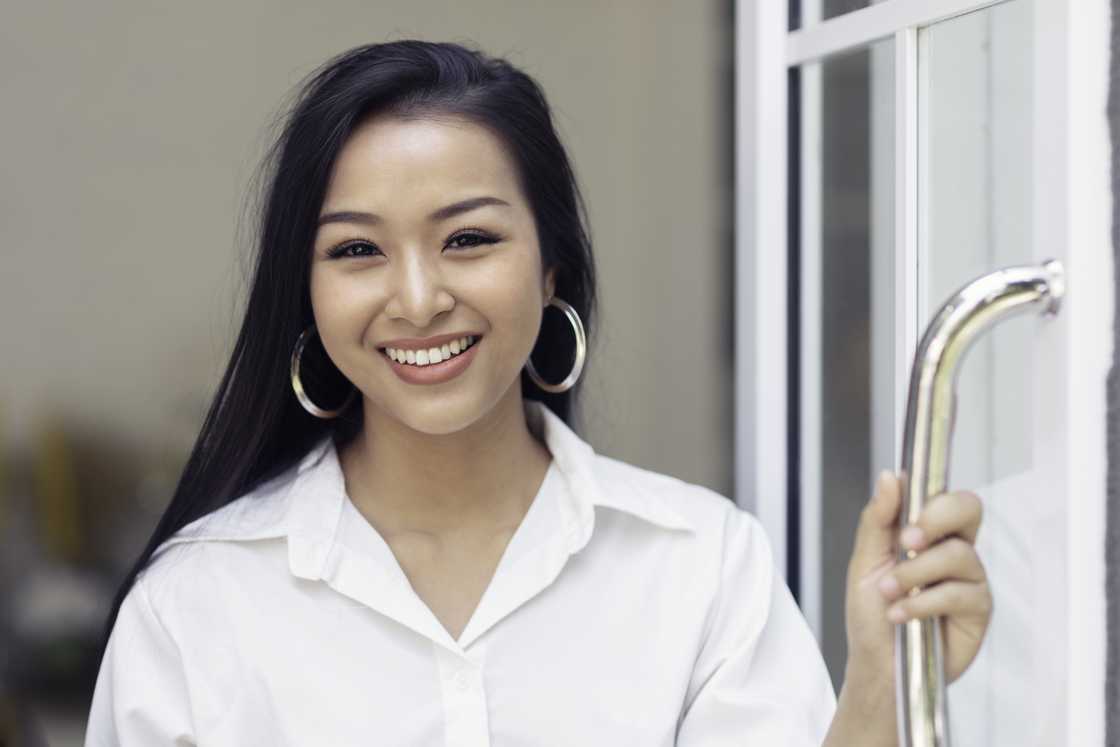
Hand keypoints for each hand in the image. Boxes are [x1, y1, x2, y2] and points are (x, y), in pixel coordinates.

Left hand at [844, 471, 992, 686]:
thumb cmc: (871, 613)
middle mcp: (954, 549)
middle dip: (935, 520)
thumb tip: (890, 476)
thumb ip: (878, 519)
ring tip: (889, 592)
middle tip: (906, 544)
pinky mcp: (979, 610)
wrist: (876, 663)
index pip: (945, 496)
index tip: (904, 516)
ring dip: (915, 573)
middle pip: (969, 509)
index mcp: (926, 532)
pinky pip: (959, 593)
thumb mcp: (864, 561)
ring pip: (957, 554)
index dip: (931, 498)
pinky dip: (923, 603)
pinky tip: (902, 616)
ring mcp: (970, 578)